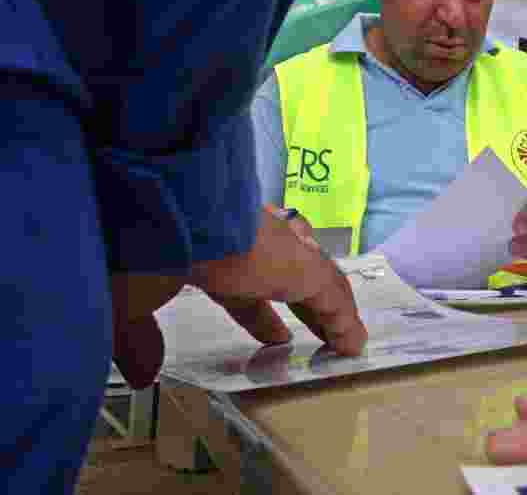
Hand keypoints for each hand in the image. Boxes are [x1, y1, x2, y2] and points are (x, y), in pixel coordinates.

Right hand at [111, 207, 366, 388]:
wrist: (156, 199)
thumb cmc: (130, 247)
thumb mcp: (123, 302)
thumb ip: (137, 339)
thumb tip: (144, 376)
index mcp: (204, 251)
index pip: (238, 287)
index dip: (256, 314)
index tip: (273, 334)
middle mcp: (245, 241)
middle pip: (282, 280)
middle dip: (298, 307)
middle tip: (306, 333)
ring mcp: (274, 245)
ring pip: (311, 280)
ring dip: (325, 312)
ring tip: (342, 341)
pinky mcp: (297, 259)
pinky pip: (329, 291)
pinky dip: (342, 318)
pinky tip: (353, 344)